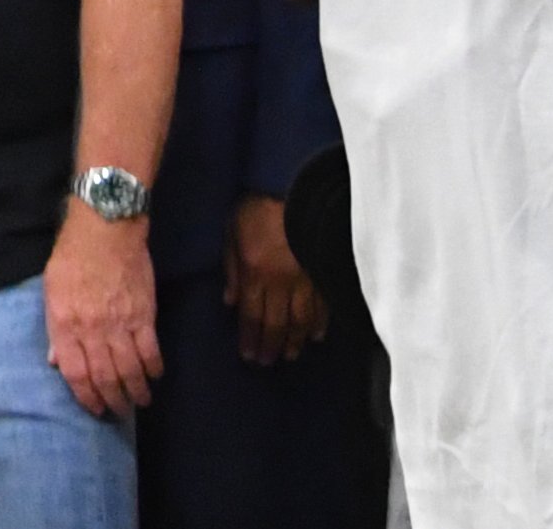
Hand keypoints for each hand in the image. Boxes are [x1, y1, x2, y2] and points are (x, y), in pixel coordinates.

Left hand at [44, 197, 161, 418]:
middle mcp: (91, 329)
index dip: (85, 397)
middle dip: (112, 401)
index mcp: (65, 322)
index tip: (94, 408)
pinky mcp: (144, 316)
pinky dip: (154, 370)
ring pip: (129, 372)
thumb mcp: (52, 289)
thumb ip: (55, 328)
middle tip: (118, 411)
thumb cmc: (73, 255)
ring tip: (139, 401)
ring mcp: (119, 324)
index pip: (74, 373)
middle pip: (104, 378)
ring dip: (136, 393)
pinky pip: (151, 353)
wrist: (105, 227)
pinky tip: (154, 376)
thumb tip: (55, 362)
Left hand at [223, 193, 327, 363]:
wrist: (293, 190)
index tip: (249, 356)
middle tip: (268, 363)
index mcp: (255, 273)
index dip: (250, 339)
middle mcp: (281, 284)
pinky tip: (316, 337)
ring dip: (295, 341)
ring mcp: (305, 281)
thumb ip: (232, 269)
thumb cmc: (256, 207)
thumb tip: (230, 302)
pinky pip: (322, 307)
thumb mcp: (232, 232)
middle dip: (271, 346)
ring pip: (301, 321)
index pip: (252, 316)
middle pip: (277, 324)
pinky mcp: (322, 275)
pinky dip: (319, 324)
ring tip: (290, 355)